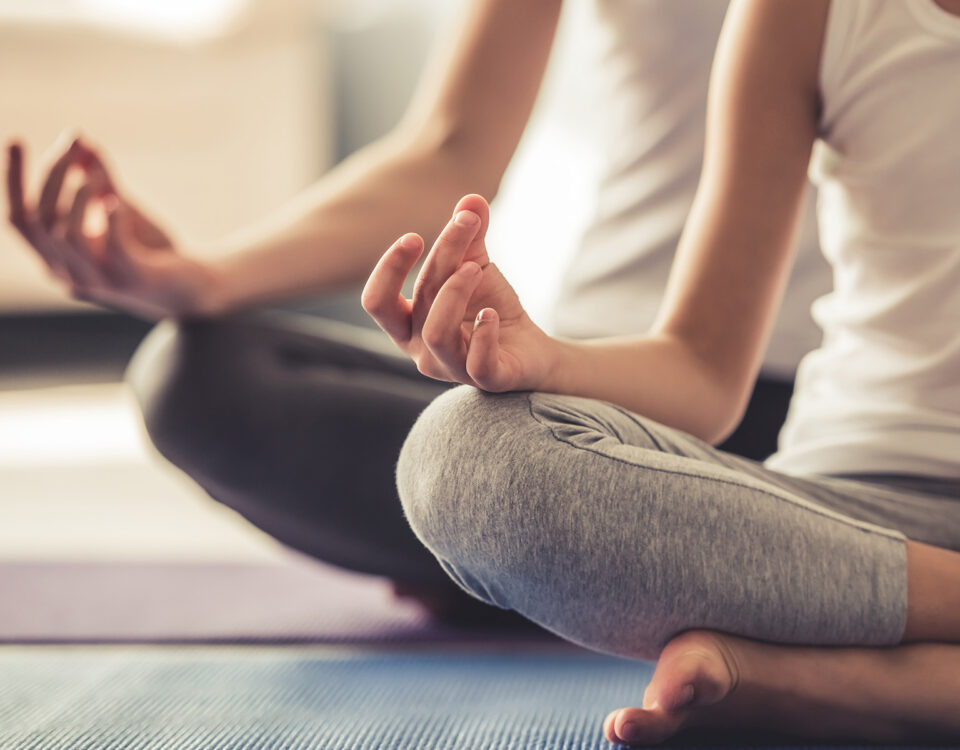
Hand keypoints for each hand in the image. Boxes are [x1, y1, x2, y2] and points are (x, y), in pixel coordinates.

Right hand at [6, 136, 218, 319]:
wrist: (198, 288)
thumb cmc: (154, 251)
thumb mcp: (122, 210)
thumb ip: (100, 180)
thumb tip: (80, 139)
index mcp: (58, 259)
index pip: (20, 220)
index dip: (13, 181)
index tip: (17, 139)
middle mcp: (69, 275)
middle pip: (39, 221)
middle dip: (53, 175)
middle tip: (75, 143)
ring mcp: (99, 282)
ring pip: (66, 235)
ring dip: (79, 194)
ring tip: (100, 173)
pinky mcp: (131, 280)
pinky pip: (111, 247)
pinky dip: (112, 218)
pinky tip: (119, 201)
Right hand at [362, 194, 557, 391]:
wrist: (530, 349)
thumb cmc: (490, 309)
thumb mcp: (476, 266)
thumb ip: (469, 236)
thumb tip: (471, 198)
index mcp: (408, 324)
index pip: (377, 301)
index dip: (389, 268)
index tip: (415, 237)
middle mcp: (421, 351)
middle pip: (416, 302)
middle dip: (439, 260)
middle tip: (463, 227)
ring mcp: (452, 368)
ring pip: (437, 333)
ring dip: (456, 291)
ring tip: (479, 268)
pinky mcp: (486, 379)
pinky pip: (477, 362)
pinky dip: (484, 334)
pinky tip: (493, 314)